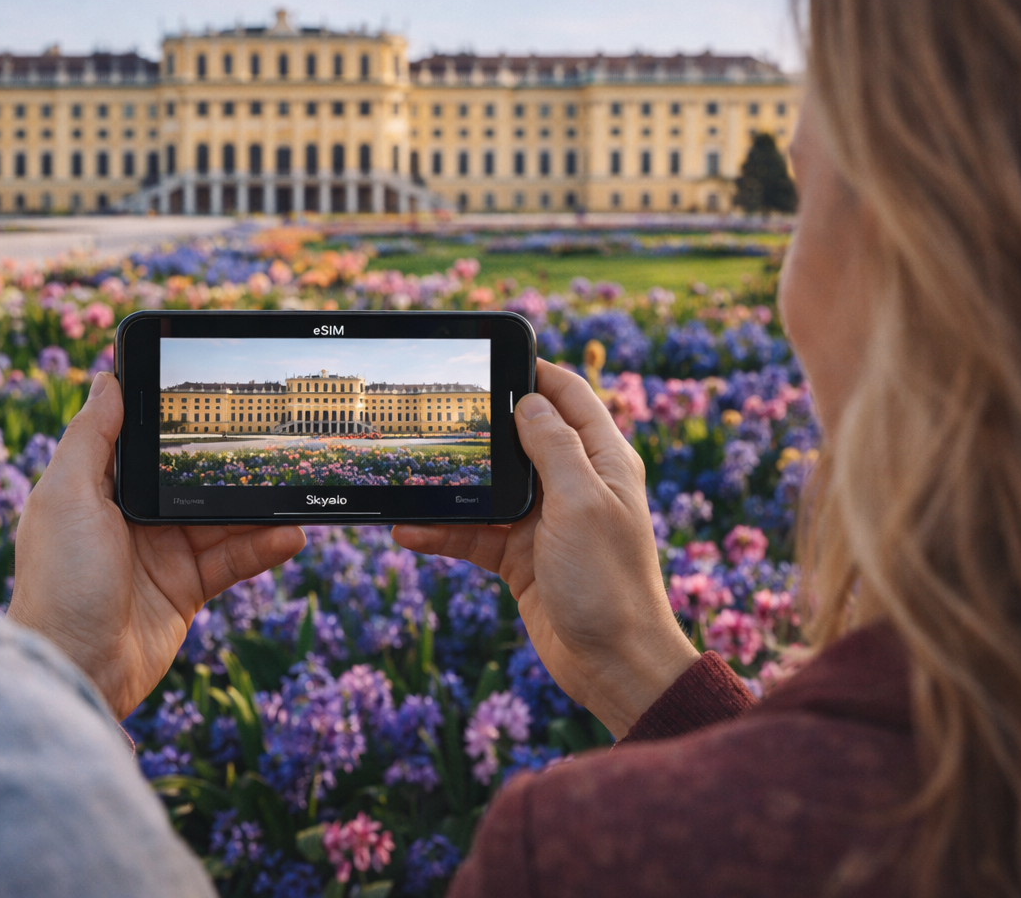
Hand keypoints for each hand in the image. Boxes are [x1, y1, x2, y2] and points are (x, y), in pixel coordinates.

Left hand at [8, 373, 305, 718]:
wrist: (75, 670)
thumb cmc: (58, 582)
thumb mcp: (66, 497)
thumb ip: (91, 438)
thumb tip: (107, 379)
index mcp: (95, 490)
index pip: (141, 443)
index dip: (171, 421)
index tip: (210, 397)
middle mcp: (129, 518)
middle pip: (189, 480)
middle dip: (227, 465)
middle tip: (270, 442)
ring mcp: (160, 554)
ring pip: (219, 519)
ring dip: (256, 508)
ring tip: (293, 493)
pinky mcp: (186, 590)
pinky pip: (232, 560)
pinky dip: (262, 547)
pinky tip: (289, 534)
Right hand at [392, 359, 697, 737]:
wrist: (613, 665)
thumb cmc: (609, 583)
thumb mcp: (581, 505)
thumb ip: (553, 448)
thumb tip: (526, 401)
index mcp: (602, 461)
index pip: (568, 396)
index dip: (533, 371)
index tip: (490, 356)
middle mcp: (574, 484)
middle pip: (520, 436)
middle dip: (477, 426)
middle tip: (433, 412)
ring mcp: (545, 520)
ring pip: (487, 487)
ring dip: (450, 486)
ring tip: (408, 480)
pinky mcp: (520, 555)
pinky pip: (473, 532)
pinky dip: (442, 531)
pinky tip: (408, 530)